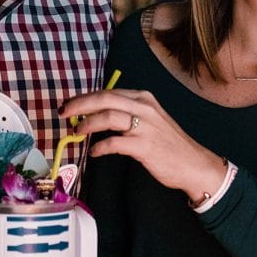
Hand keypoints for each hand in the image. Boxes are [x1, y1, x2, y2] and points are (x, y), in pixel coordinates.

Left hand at [60, 87, 225, 204]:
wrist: (193, 164)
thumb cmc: (168, 143)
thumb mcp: (149, 119)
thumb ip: (125, 114)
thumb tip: (94, 116)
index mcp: (143, 98)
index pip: (108, 92)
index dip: (85, 98)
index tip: (70, 105)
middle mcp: (144, 108)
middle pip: (105, 99)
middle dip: (80, 105)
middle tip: (64, 112)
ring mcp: (145, 126)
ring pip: (108, 117)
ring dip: (87, 124)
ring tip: (76, 132)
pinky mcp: (144, 146)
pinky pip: (114, 143)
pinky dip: (100, 147)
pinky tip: (95, 152)